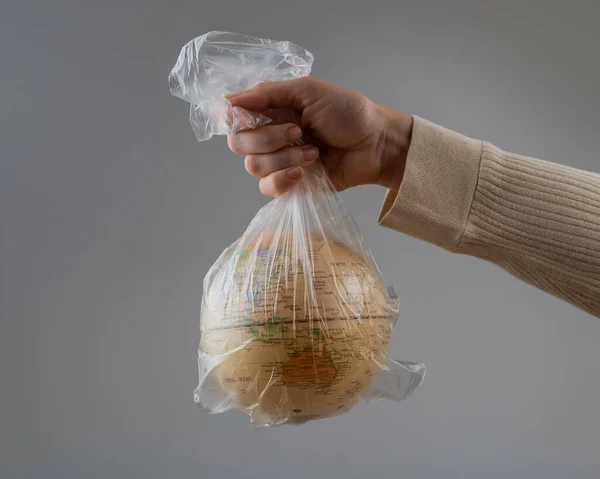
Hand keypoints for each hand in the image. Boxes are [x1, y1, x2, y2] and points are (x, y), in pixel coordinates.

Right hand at [226, 77, 412, 195]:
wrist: (375, 144)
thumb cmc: (348, 112)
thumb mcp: (309, 91)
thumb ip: (268, 93)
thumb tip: (229, 98)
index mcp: (271, 110)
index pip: (233, 117)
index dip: (234, 119)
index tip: (248, 117)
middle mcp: (269, 136)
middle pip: (238, 143)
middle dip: (267, 138)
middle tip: (299, 132)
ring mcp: (278, 162)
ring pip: (254, 166)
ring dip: (285, 157)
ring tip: (314, 152)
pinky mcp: (290, 185)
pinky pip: (268, 188)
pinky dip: (284, 179)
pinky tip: (304, 171)